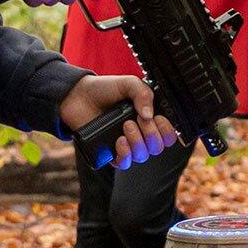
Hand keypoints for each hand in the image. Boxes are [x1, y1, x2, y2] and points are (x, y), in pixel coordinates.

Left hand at [60, 75, 178, 168]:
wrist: (79, 96)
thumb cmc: (105, 89)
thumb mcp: (128, 83)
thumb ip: (143, 93)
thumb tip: (149, 115)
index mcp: (149, 118)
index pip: (169, 134)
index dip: (167, 130)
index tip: (157, 117)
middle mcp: (141, 133)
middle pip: (158, 147)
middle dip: (151, 134)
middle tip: (136, 119)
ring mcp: (127, 144)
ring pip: (143, 155)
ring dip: (137, 141)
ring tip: (125, 125)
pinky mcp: (111, 152)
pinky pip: (125, 163)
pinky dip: (125, 154)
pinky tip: (119, 140)